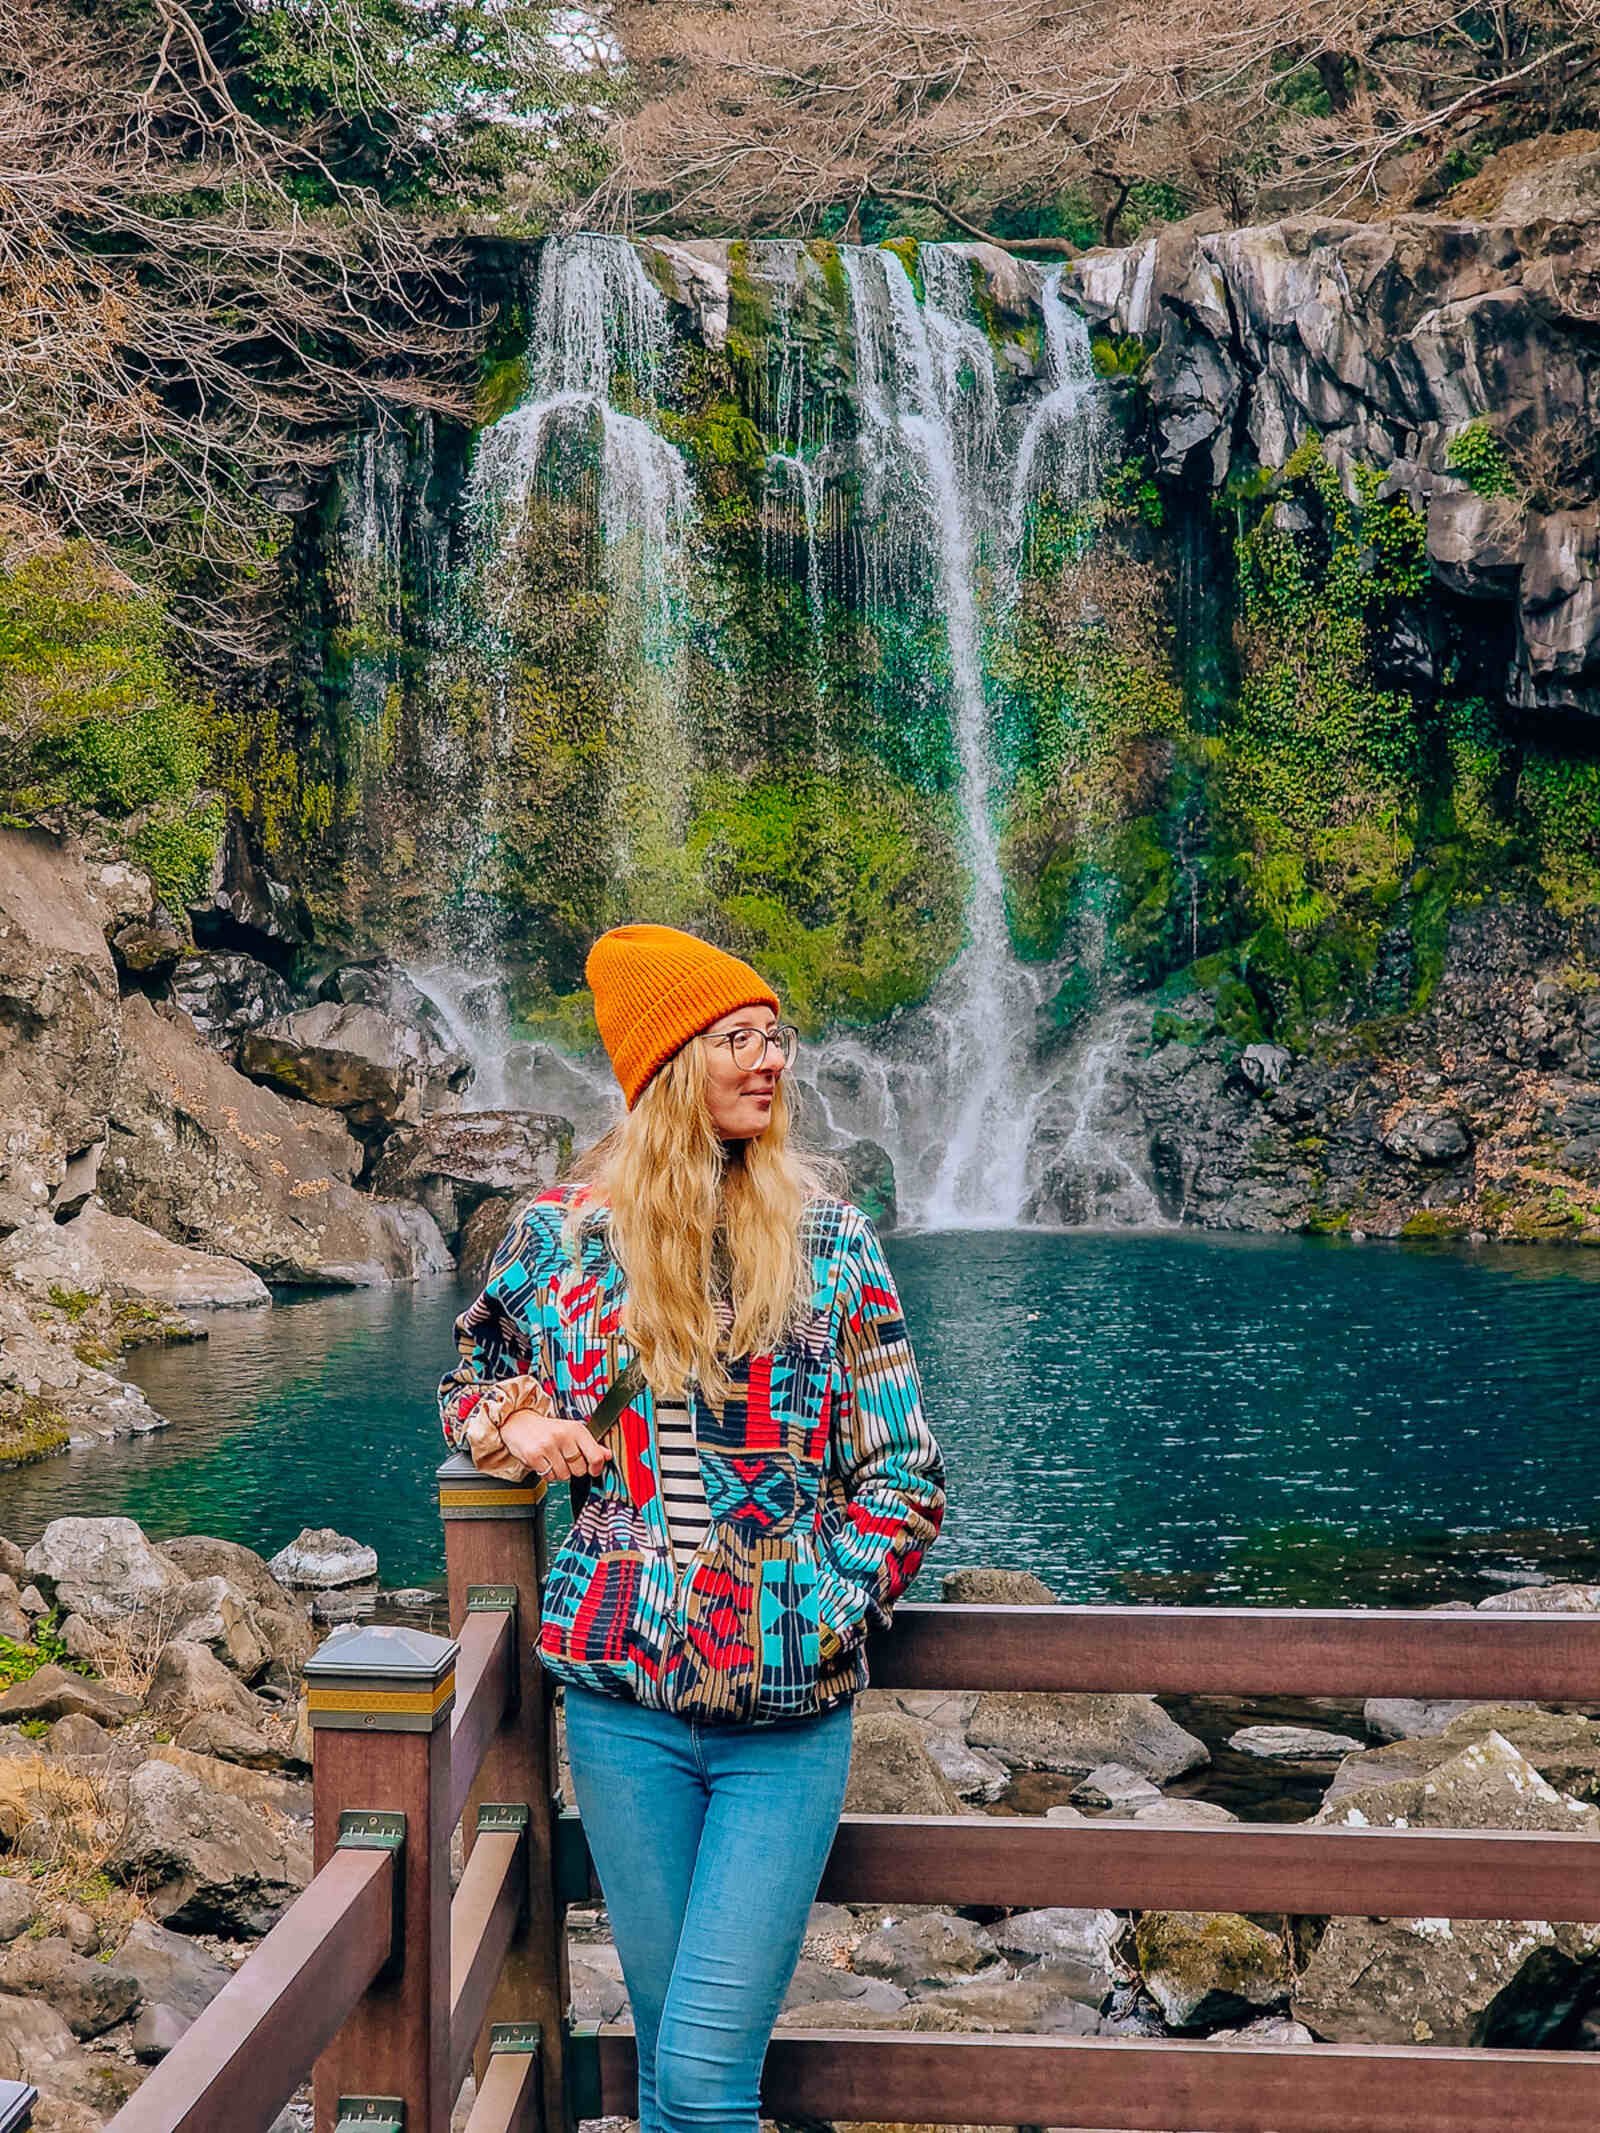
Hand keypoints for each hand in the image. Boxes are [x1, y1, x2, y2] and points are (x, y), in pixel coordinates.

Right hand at [481, 1380, 611, 1480]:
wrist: (518, 1421)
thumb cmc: (547, 1428)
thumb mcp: (571, 1431)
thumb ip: (590, 1445)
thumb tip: (607, 1455)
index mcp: (576, 1429)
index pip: (596, 1456)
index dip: (596, 1468)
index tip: (593, 1470)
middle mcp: (563, 1436)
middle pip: (579, 1469)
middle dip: (573, 1469)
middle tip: (565, 1459)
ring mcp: (548, 1446)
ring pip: (564, 1475)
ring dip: (559, 1473)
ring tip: (552, 1459)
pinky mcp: (534, 1456)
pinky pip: (548, 1477)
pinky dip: (546, 1474)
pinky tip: (543, 1462)